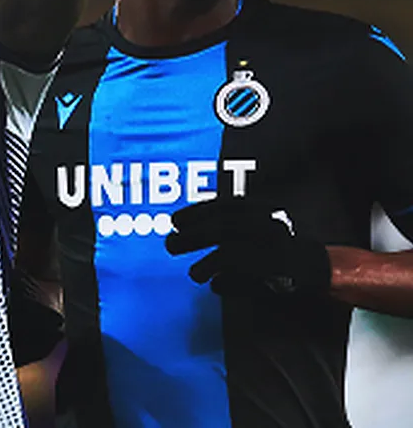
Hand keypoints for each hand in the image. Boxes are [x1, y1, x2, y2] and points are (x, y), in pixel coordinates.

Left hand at [164, 197, 330, 294]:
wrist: (322, 266)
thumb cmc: (279, 244)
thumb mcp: (256, 221)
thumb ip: (227, 221)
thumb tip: (182, 226)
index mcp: (265, 208)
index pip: (226, 206)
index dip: (197, 213)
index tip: (175, 221)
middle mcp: (271, 225)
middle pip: (223, 228)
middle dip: (193, 236)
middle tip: (171, 244)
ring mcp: (278, 249)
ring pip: (231, 253)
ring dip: (206, 264)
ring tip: (194, 274)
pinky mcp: (282, 274)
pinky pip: (244, 279)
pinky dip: (226, 283)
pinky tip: (215, 285)